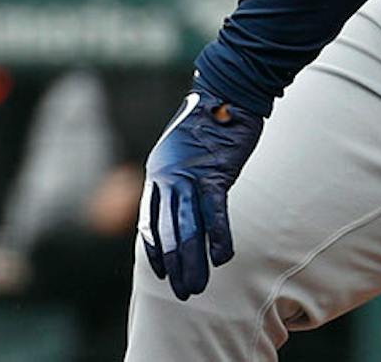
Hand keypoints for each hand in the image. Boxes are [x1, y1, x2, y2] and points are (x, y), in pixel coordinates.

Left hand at [138, 89, 262, 300]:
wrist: (230, 87)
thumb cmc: (213, 117)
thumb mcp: (188, 147)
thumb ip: (183, 172)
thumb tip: (186, 195)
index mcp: (159, 172)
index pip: (150, 220)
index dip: (156, 249)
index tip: (161, 274)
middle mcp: (168, 176)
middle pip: (168, 231)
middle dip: (174, 265)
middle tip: (181, 293)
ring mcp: (191, 175)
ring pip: (187, 228)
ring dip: (191, 261)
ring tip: (195, 287)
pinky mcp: (215, 171)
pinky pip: (214, 211)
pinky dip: (218, 236)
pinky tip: (222, 258)